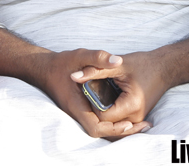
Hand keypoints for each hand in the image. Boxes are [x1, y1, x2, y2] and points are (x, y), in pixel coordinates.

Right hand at [35, 49, 149, 138]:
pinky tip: (128, 115)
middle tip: (143, 125)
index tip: (129, 123)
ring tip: (140, 123)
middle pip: (101, 132)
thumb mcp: (79, 56)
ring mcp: (81, 113)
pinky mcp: (84, 109)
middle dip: (122, 131)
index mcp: (76, 105)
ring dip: (119, 127)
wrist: (45, 69)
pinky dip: (114, 121)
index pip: (95, 127)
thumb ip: (98, 57)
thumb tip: (118, 60)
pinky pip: (100, 121)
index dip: (113, 128)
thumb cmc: (61, 63)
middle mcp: (78, 113)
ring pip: (101, 128)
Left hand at [71, 50, 169, 131]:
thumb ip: (94, 70)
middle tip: (92, 90)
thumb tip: (73, 76)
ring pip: (111, 122)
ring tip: (99, 92)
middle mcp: (135, 117)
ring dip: (102, 109)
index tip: (89, 88)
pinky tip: (107, 96)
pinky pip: (118, 119)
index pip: (102, 115)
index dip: (92, 102)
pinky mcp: (136, 117)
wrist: (164, 68)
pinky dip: (110, 110)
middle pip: (105, 121)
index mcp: (131, 105)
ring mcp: (137, 119)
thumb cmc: (142, 64)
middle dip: (96, 107)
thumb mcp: (117, 65)